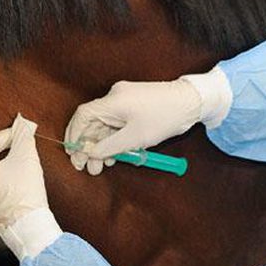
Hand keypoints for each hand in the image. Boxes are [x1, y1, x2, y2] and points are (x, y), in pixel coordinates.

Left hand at [0, 114, 60, 258]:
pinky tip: (15, 179)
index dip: (7, 135)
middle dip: (1, 149)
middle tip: (16, 143)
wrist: (29, 226)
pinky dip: (2, 179)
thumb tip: (23, 127)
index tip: (20, 132)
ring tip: (17, 159)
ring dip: (2, 164)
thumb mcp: (27, 158)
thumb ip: (24, 138)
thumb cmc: (25, 191)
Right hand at [64, 78, 202, 175]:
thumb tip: (90, 153)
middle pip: (92, 122)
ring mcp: (124, 99)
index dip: (75, 135)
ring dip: (102, 145)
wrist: (191, 101)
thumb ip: (109, 147)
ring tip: (104, 165)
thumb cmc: (165, 117)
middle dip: (89, 146)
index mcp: (112, 101)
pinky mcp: (133, 104)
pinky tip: (116, 154)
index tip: (74, 154)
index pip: (83, 116)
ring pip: (104, 125)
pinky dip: (113, 138)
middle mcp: (115, 97)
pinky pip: (116, 122)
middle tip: (89, 168)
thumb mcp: (135, 138)